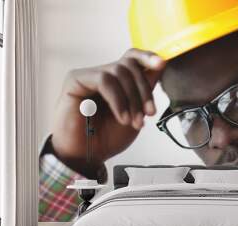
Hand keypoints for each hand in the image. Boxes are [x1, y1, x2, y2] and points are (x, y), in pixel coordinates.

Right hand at [51, 48, 165, 176]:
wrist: (86, 157)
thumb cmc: (107, 138)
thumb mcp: (135, 114)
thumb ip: (145, 91)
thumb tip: (162, 66)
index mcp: (117, 81)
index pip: (132, 58)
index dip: (148, 57)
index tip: (161, 64)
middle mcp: (103, 75)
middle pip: (130, 65)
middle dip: (144, 90)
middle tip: (149, 114)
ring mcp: (89, 76)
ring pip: (119, 72)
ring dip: (132, 99)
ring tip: (133, 121)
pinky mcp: (75, 80)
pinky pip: (104, 80)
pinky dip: (118, 100)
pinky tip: (122, 117)